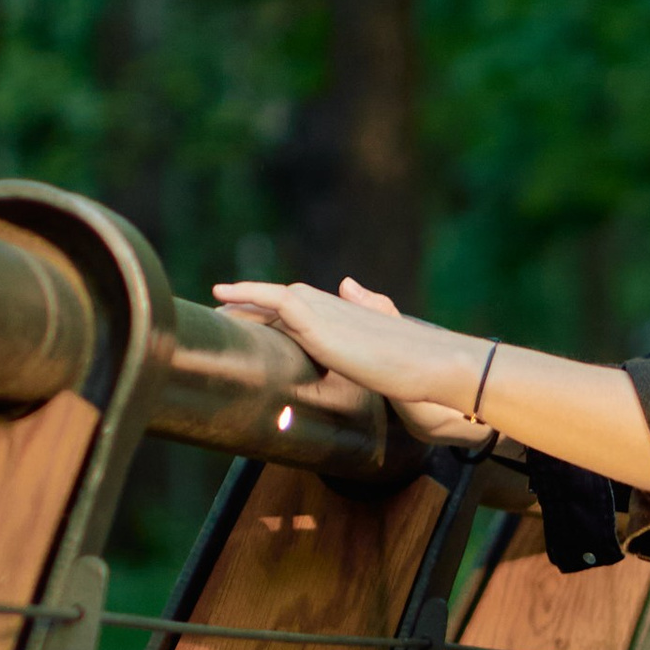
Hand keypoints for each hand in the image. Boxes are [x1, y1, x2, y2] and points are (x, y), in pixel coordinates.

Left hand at [210, 274, 498, 449]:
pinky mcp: (317, 323)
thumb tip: (350, 283)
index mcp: (351, 316)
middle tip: (223, 310)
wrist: (434, 365)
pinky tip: (226, 300)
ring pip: (274, 298)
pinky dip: (249, 296)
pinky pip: (274, 302)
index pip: (306, 309)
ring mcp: (326, 313)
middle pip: (285, 299)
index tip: (253, 315)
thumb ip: (369, 309)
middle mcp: (336, 307)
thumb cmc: (418, 366)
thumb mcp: (386, 337)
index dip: (276, 310)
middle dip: (253, 303)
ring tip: (216, 306)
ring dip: (243, 300)